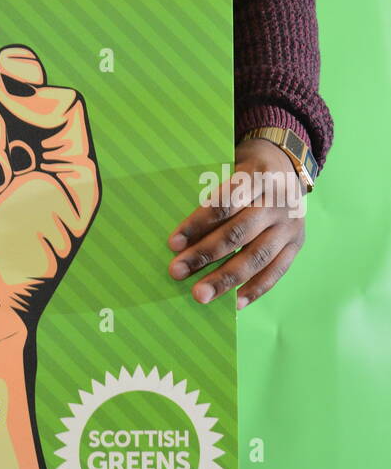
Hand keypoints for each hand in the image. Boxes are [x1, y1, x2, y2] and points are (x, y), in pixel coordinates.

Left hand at [167, 136, 304, 308]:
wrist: (287, 165)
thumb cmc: (245, 168)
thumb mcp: (230, 165)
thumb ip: (214, 192)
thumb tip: (182, 234)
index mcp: (256, 176)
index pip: (224, 203)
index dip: (198, 224)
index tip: (173, 243)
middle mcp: (276, 202)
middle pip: (238, 233)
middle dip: (205, 255)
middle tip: (177, 271)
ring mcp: (289, 225)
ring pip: (257, 256)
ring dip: (226, 279)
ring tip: (200, 294)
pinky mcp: (297, 243)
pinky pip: (277, 271)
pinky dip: (255, 289)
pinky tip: (235, 303)